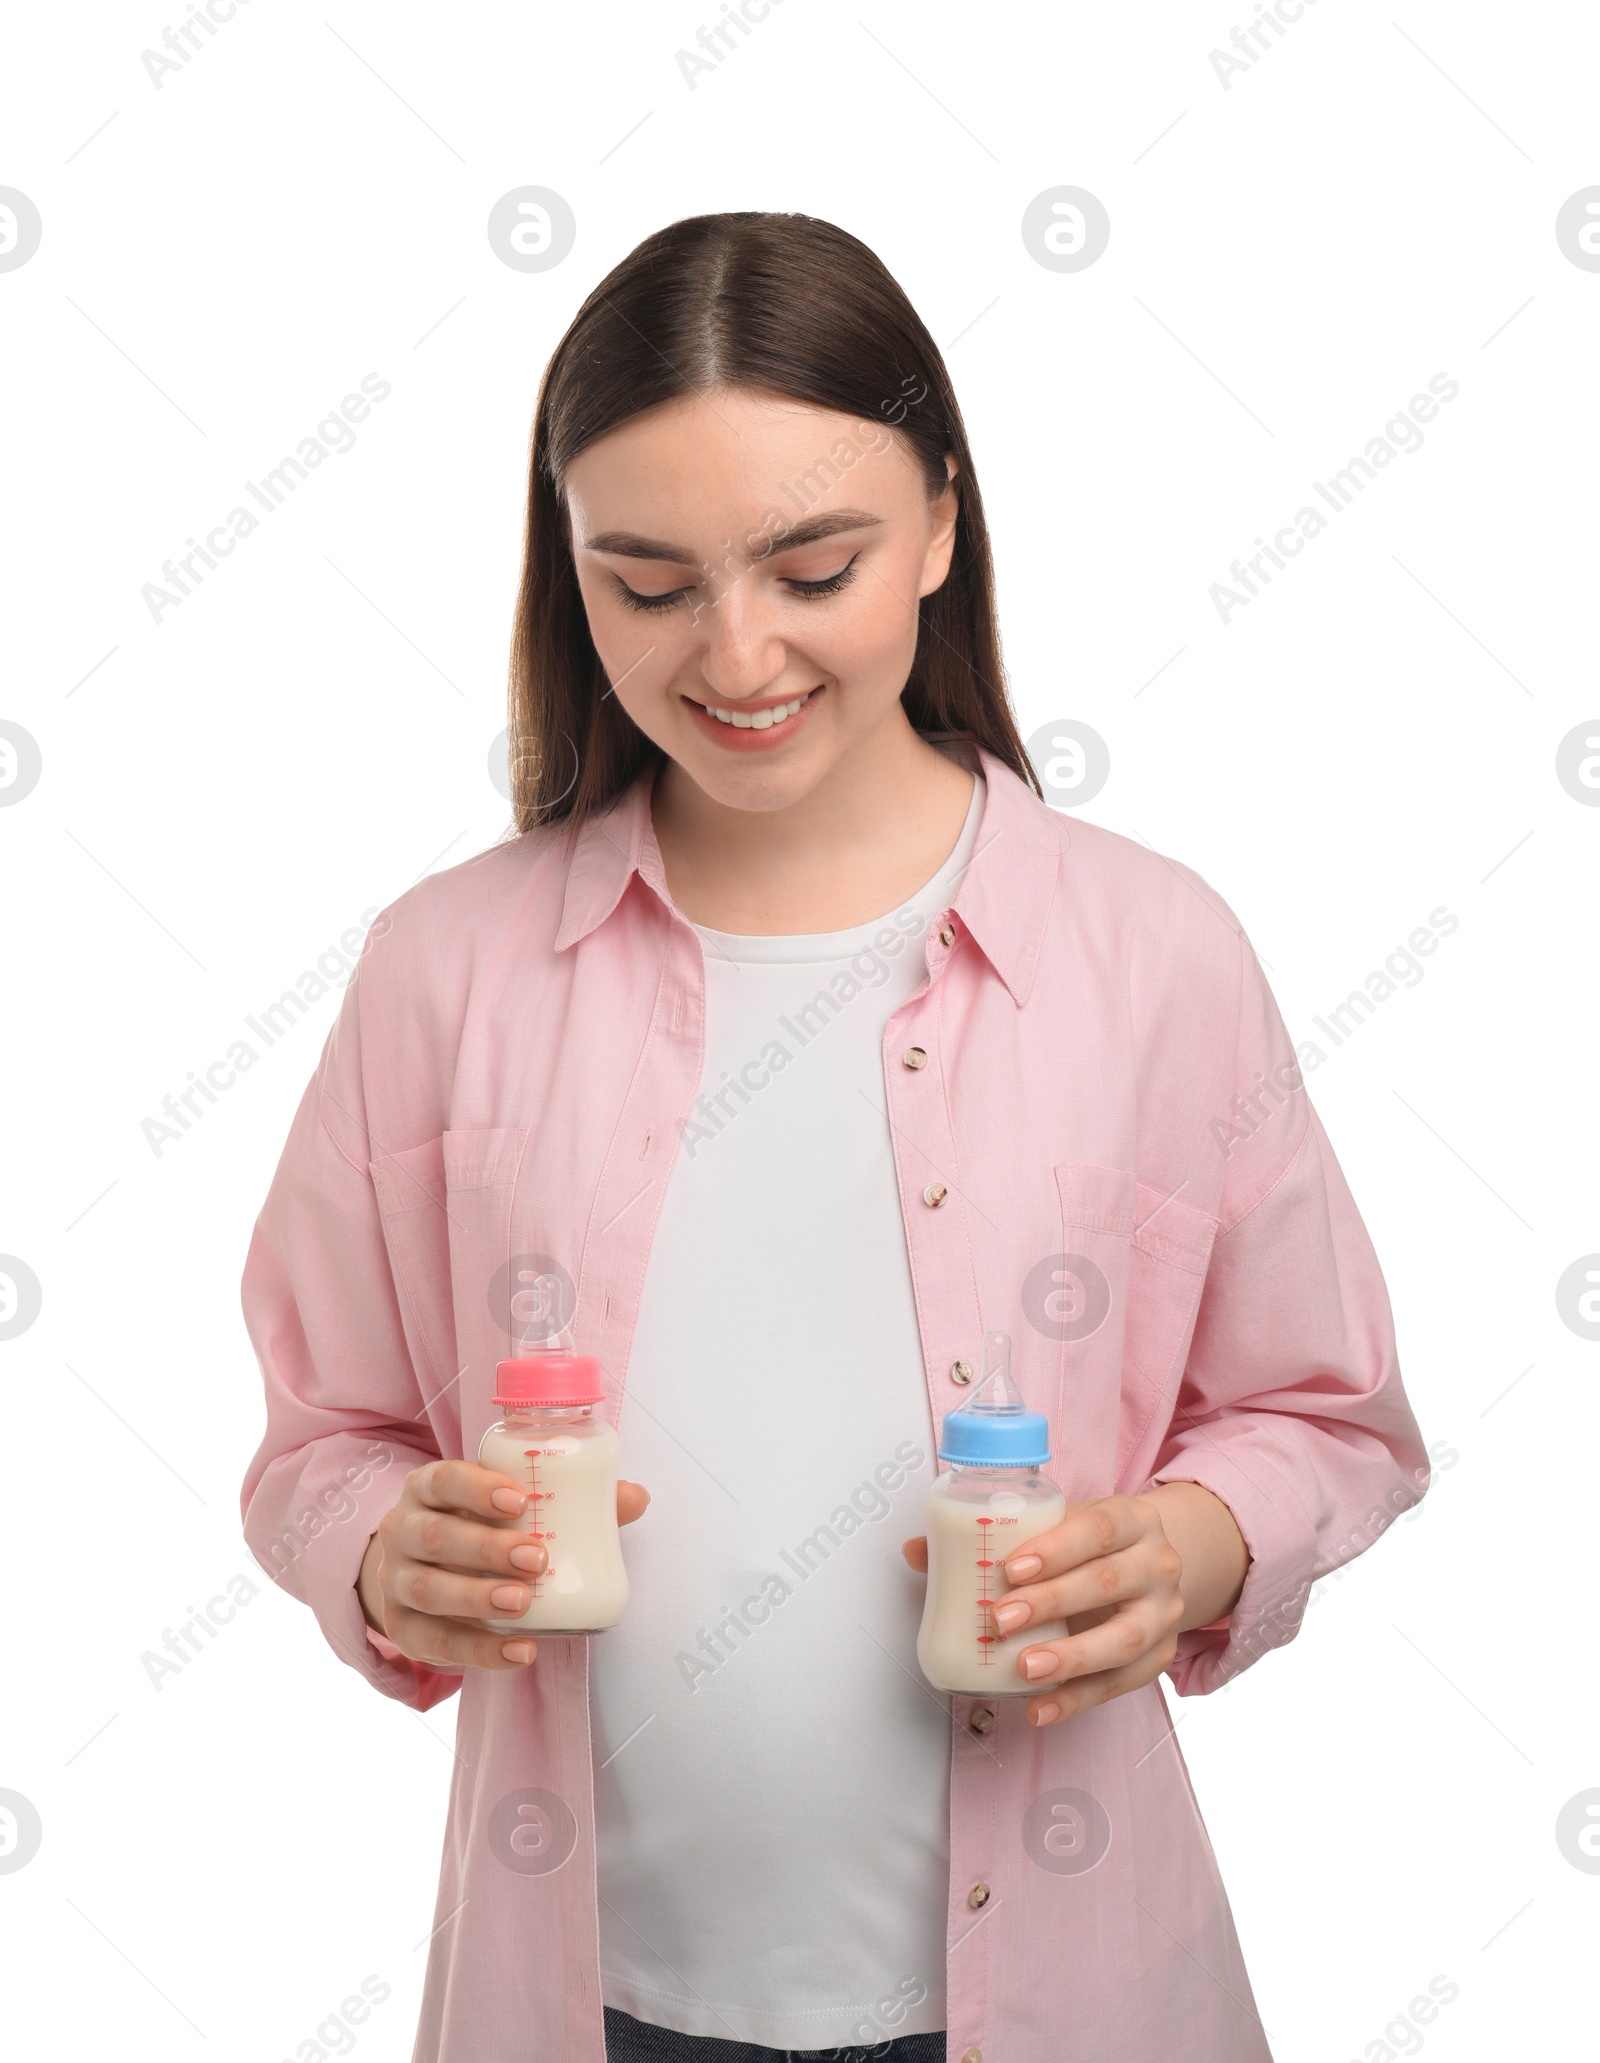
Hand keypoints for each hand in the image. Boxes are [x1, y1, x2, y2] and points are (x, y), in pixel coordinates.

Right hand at [356, 1458, 649, 1671]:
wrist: (418, 1567)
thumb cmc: (475, 1526)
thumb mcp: (506, 1506)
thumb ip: (570, 1499)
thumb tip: (635, 1498)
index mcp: (427, 1489)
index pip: (443, 1479)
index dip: (477, 1488)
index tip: (521, 1501)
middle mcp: (402, 1531)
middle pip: (435, 1536)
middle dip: (486, 1548)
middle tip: (537, 1558)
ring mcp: (396, 1582)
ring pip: (430, 1590)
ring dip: (478, 1598)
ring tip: (523, 1603)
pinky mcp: (403, 1630)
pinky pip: (436, 1643)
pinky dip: (479, 1651)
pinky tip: (520, 1651)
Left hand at [902, 1485, 1244, 1727]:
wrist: (1151, 1564)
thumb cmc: (1091, 1542)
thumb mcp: (1058, 1524)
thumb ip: (992, 1536)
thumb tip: (916, 1551)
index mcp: (1132, 1519)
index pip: (1098, 1528)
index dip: (1055, 1549)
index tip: (1011, 1568)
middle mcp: (1157, 1564)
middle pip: (1108, 1584)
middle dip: (1051, 1603)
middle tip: (1000, 1620)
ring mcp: (1163, 1614)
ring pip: (1123, 1640)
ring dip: (1070, 1658)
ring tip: (1024, 1668)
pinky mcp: (1159, 1659)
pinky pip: (1121, 1685)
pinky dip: (1077, 1700)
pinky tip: (1039, 1708)